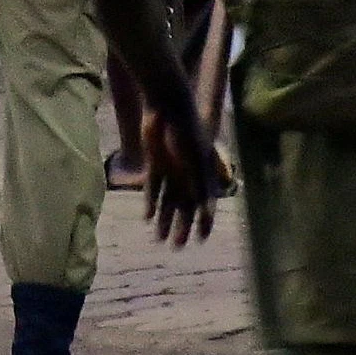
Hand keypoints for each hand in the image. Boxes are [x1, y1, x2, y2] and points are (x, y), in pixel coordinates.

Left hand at [141, 86, 220, 249]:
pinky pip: (153, 188)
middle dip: (182, 227)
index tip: (201, 240)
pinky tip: (147, 218)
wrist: (166, 107)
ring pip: (168, 200)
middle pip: (185, 206)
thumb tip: (208, 212)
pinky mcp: (155, 163)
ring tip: (160, 239)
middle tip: (177, 247)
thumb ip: (201, 187)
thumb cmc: (186, 133)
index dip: (205, 222)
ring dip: (165, 220)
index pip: (205, 204)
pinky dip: (151, 203)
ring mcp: (171, 169)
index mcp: (203, 174)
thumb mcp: (196, 162)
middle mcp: (188, 174)